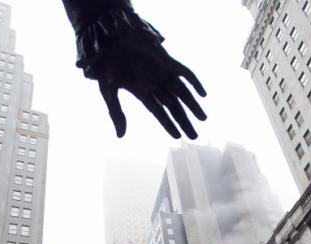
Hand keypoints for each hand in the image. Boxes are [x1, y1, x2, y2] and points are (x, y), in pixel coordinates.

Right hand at [88, 34, 206, 138]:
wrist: (109, 40)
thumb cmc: (106, 65)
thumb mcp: (109, 92)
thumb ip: (116, 114)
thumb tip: (121, 137)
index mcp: (142, 93)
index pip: (159, 113)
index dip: (169, 125)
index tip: (178, 136)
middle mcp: (155, 85)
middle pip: (174, 107)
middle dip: (184, 122)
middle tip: (194, 136)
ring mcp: (162, 73)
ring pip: (182, 93)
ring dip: (193, 106)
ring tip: (203, 119)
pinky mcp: (167, 61)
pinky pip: (185, 73)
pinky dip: (194, 82)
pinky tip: (202, 94)